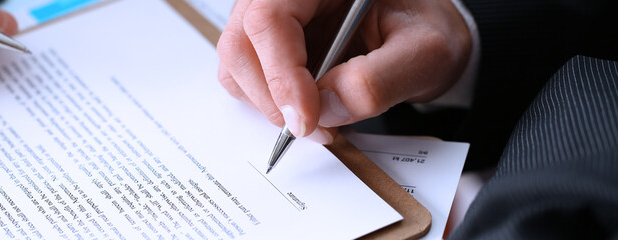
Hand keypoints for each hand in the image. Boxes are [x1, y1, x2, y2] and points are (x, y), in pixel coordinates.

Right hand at [216, 0, 470, 143]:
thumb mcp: (423, 54)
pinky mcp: (268, 45)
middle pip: (242, 43)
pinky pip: (246, 77)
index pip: (271, 18)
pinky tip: (306, 108)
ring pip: (238, 63)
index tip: (306, 120)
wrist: (420, 37)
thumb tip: (324, 110)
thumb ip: (378, 82)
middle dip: (272, 97)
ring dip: (268, 103)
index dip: (281, 74)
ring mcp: (272, 17)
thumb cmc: (422, 33)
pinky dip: (270, 103)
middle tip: (314, 127)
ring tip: (316, 120)